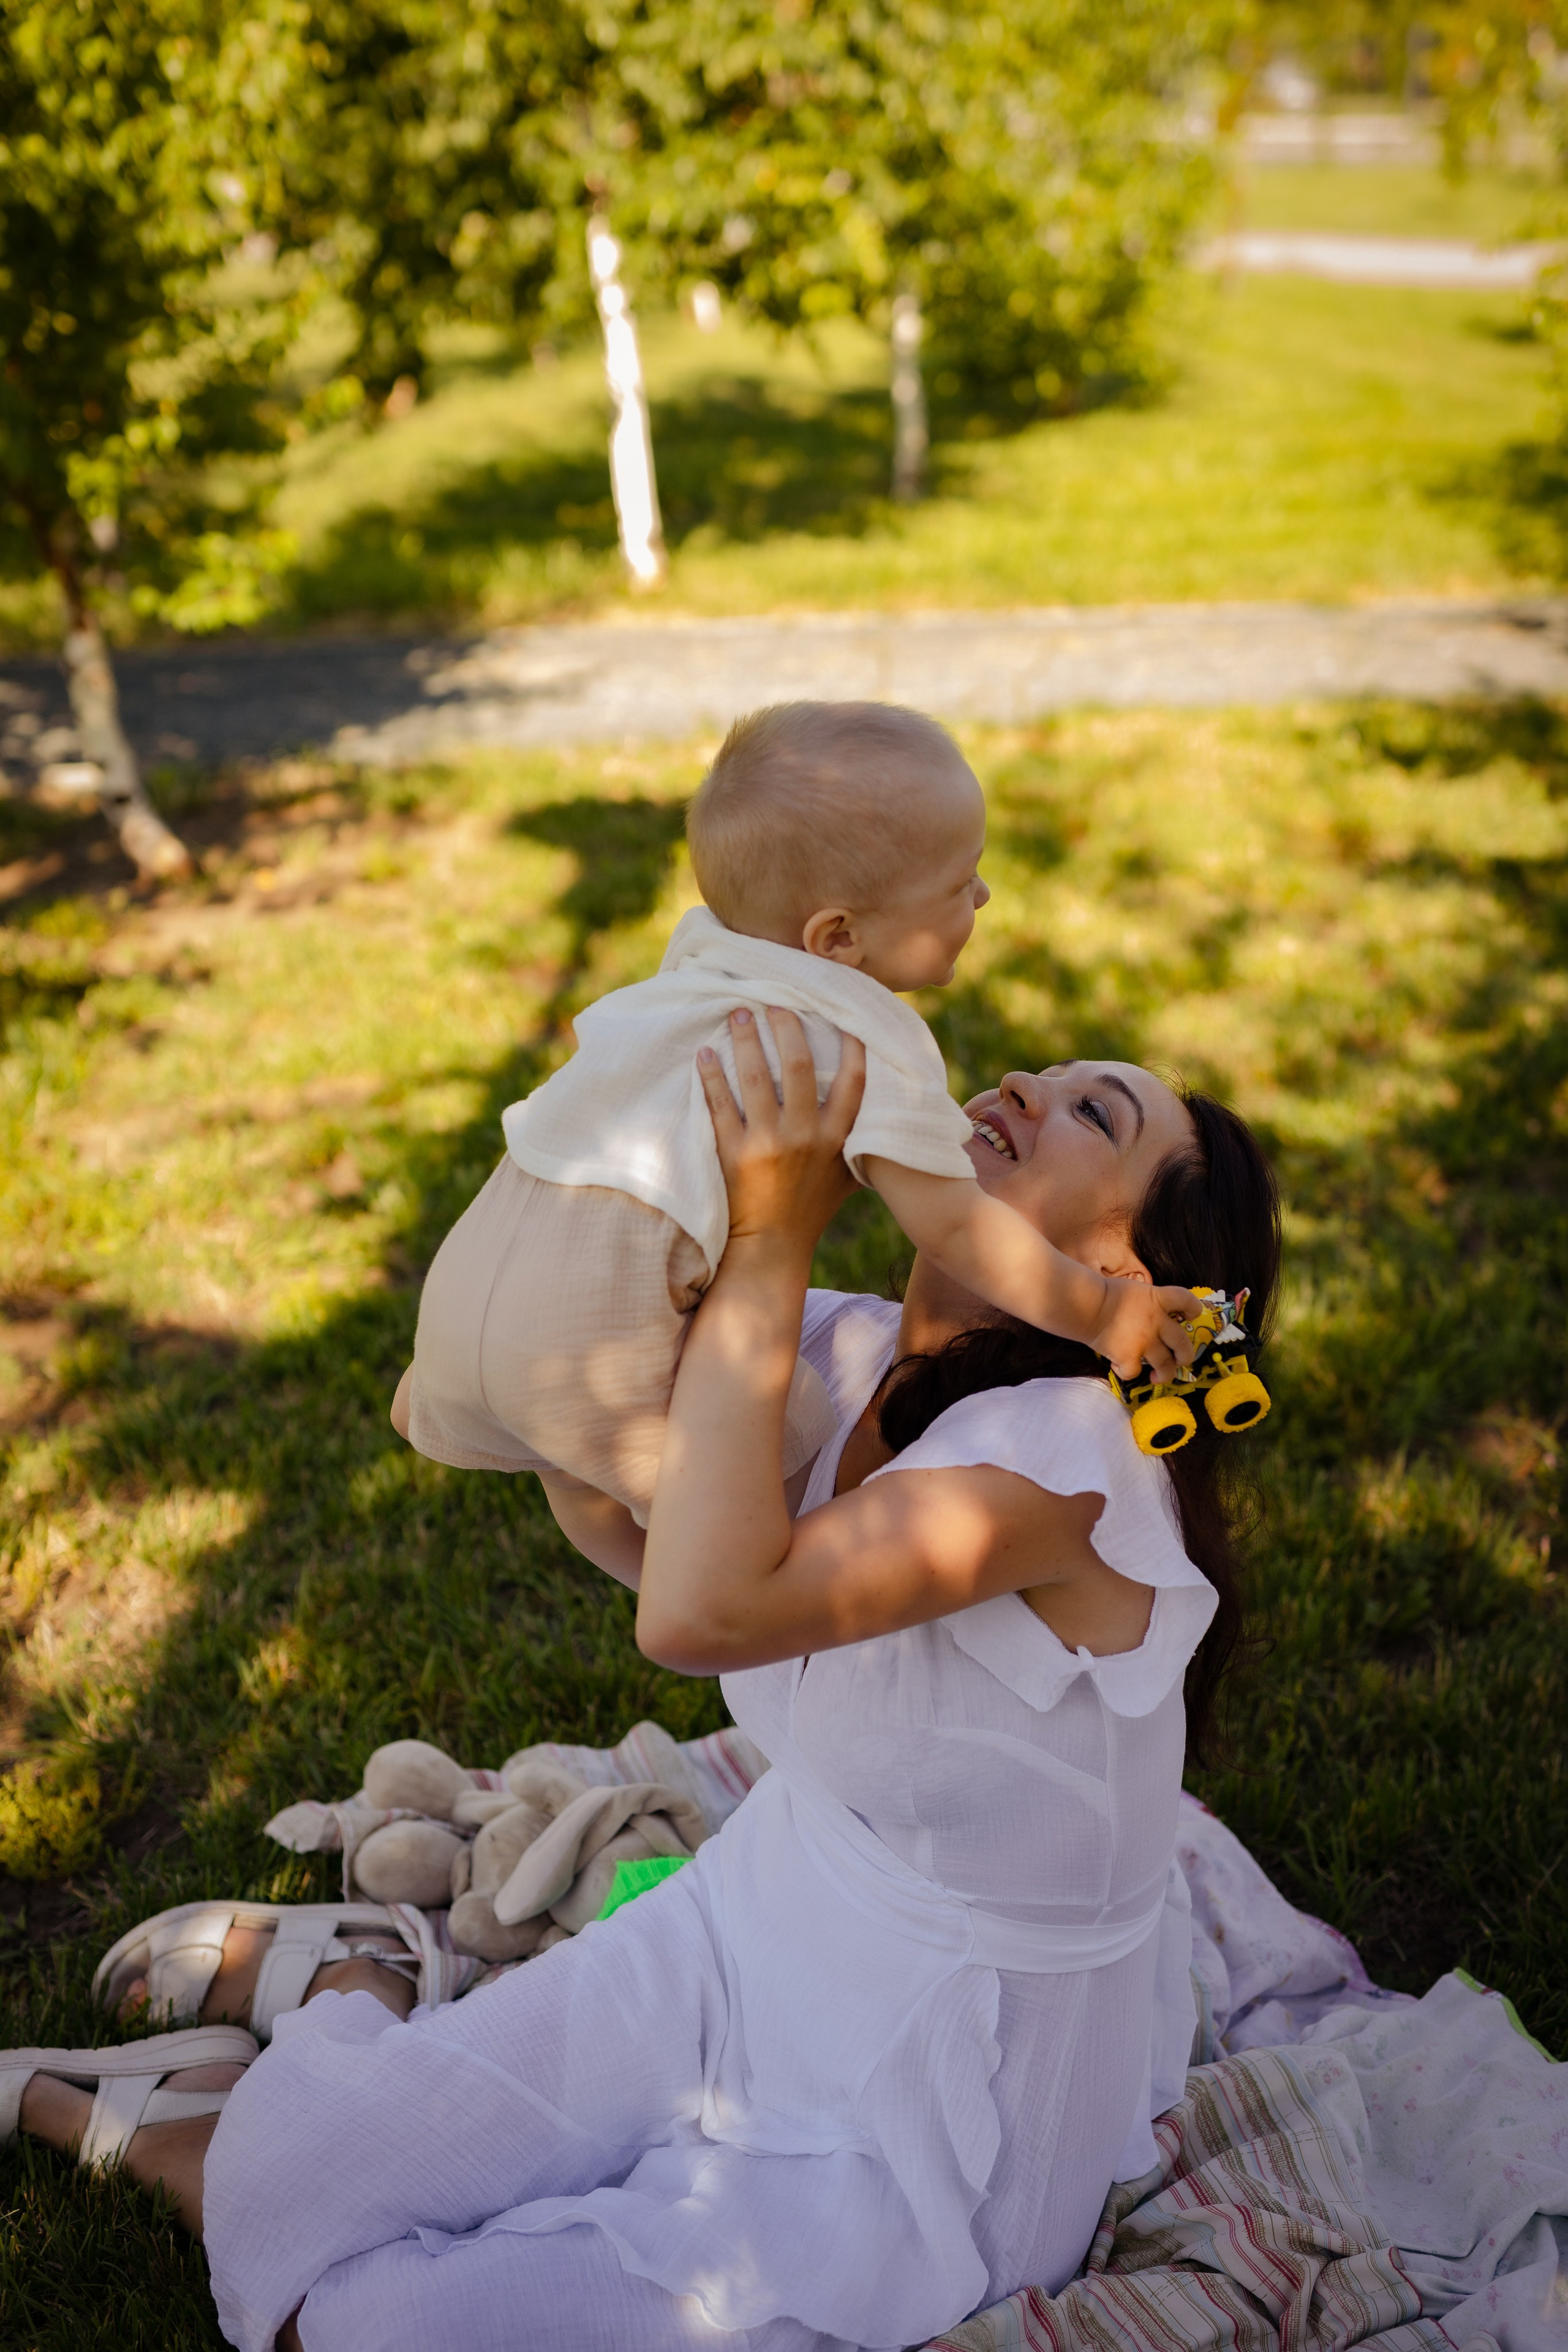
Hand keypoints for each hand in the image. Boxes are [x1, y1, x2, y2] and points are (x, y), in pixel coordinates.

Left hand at [698, 1008, 865, 1259]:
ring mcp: (768, 1144)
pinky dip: (711, 1076)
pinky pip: (720, 1105)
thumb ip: (859, 1142)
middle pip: (799, 1067)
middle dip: (786, 1028)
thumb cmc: (811, 1208)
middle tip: (774, 1004)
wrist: (772, 1246)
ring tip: (738, 1014)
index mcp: (836, 1139)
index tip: (841, 1016)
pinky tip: (704, 1052)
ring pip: (756, 1078)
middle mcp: (805, 1137)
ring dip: (745, 1040)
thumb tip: (881, 1109)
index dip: (851, 1046)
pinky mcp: (734, 1154)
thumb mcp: (845, 1176)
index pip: (853, 1082)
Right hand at [1091, 1278, 1201, 1382]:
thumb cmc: (1104, 1293)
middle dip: (1186, 1356)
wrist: (1085, 1305)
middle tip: (1181, 1360)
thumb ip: (1149, 1302)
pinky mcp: (1129, 1357)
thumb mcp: (1134, 1290)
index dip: (1194, 1309)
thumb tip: (1156, 1315)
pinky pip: (1135, 1372)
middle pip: (1182, 1344)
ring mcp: (1145, 1342)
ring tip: (1158, 1376)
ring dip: (1165, 1374)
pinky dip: (1128, 1372)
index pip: (1187, 1301)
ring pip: (1165, 1366)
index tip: (1191, 1316)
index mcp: (1158, 1300)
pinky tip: (1120, 1366)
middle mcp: (1157, 1322)